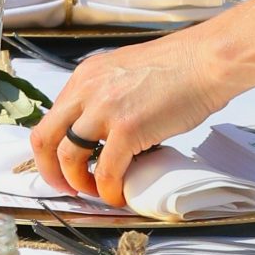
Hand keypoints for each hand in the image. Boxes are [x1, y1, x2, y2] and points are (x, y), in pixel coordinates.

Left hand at [30, 25, 232, 205]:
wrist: (208, 60)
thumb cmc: (180, 66)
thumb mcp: (126, 72)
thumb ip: (106, 95)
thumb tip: (103, 129)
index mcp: (85, 77)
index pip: (50, 118)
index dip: (50, 150)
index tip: (61, 165)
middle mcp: (87, 90)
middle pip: (46, 139)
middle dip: (52, 171)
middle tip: (68, 186)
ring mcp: (105, 110)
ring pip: (68, 157)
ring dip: (78, 182)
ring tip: (96, 191)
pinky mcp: (127, 129)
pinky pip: (105, 172)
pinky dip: (108, 190)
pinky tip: (119, 194)